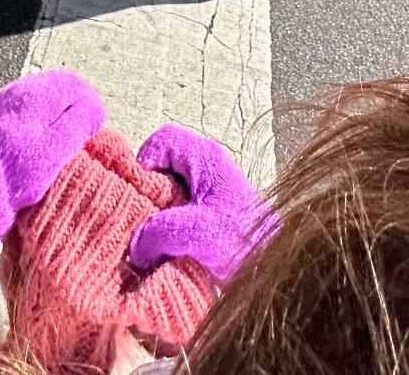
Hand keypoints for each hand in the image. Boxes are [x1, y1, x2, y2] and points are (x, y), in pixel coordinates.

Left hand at [0, 71, 105, 238]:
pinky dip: (45, 119)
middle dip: (77, 107)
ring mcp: (6, 103)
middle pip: (59, 88)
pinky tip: (46, 140)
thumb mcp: (57, 148)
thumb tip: (95, 107)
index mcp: (34, 93)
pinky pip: (30, 109)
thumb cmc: (19, 171)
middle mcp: (18, 90)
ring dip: (61, 113)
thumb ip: (80, 121)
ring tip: (67, 138)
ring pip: (45, 98)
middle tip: (85, 132)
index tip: (97, 126)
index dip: (91, 104)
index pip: (74, 85)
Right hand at [127, 123, 277, 280]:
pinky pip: (178, 210)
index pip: (163, 141)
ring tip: (155, 241)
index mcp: (205, 158)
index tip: (139, 196)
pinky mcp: (208, 213)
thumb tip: (134, 245)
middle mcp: (206, 167)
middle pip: (162, 167)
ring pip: (168, 191)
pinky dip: (168, 227)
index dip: (144, 163)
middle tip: (143, 222)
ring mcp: (208, 190)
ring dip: (157, 215)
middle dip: (148, 194)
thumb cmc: (243, 242)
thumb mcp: (198, 234)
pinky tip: (168, 249)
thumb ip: (160, 232)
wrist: (274, 267)